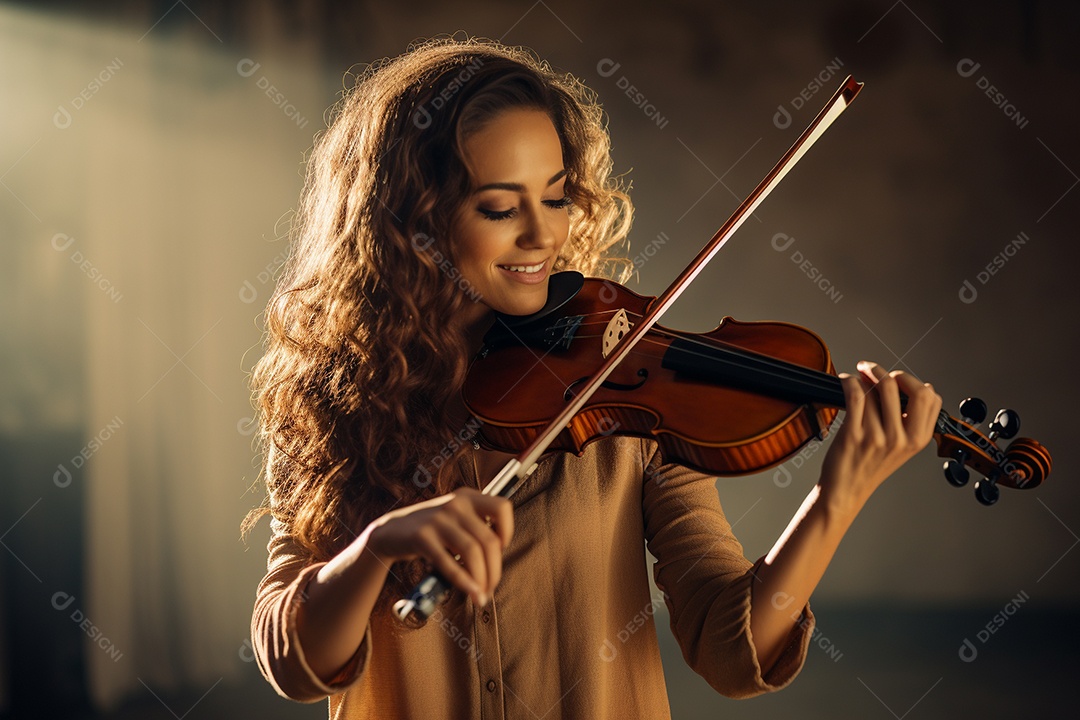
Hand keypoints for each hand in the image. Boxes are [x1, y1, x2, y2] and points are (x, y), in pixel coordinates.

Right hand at [365, 487, 513, 606]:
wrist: (390, 532)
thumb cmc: (430, 530)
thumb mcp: (455, 519)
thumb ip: (476, 531)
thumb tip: (496, 563)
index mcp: (467, 497)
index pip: (502, 508)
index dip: (508, 531)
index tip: (501, 550)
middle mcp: (455, 504)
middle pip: (489, 541)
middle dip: (494, 571)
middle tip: (490, 588)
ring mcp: (438, 519)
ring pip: (473, 552)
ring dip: (481, 579)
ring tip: (480, 595)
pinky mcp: (422, 536)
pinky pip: (449, 563)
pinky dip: (463, 581)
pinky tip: (470, 592)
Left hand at [819, 360, 942, 514]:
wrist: (845, 490)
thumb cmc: (869, 465)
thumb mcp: (901, 447)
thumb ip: (910, 420)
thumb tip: (920, 385)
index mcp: (918, 439)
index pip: (931, 397)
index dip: (913, 381)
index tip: (898, 378)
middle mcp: (901, 438)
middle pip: (908, 388)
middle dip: (890, 372)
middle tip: (874, 370)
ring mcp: (878, 436)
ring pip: (876, 390)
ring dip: (863, 376)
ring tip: (857, 376)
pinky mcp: (854, 434)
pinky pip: (856, 395)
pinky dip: (849, 381)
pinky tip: (846, 381)